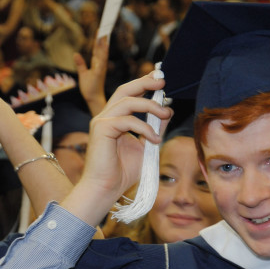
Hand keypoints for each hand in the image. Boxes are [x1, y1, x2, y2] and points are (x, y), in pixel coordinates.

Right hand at [71, 69, 172, 222]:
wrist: (105, 189)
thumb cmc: (122, 172)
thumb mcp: (146, 147)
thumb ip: (154, 129)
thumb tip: (168, 112)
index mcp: (115, 119)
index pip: (129, 94)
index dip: (144, 84)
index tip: (161, 80)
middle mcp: (106, 116)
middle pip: (125, 89)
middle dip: (145, 82)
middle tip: (162, 80)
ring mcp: (102, 121)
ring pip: (128, 101)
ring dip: (150, 106)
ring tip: (166, 114)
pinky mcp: (101, 128)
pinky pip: (126, 120)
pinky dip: (144, 128)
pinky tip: (155, 140)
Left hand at [74, 35, 108, 114]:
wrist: (93, 99)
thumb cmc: (89, 88)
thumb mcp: (82, 74)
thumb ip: (80, 64)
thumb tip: (75, 54)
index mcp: (97, 63)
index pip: (98, 48)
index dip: (99, 39)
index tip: (100, 28)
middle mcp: (100, 64)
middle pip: (102, 48)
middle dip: (103, 37)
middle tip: (105, 25)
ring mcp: (101, 68)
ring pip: (103, 52)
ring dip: (104, 42)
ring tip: (104, 31)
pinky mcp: (99, 73)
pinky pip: (101, 60)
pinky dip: (103, 53)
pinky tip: (103, 46)